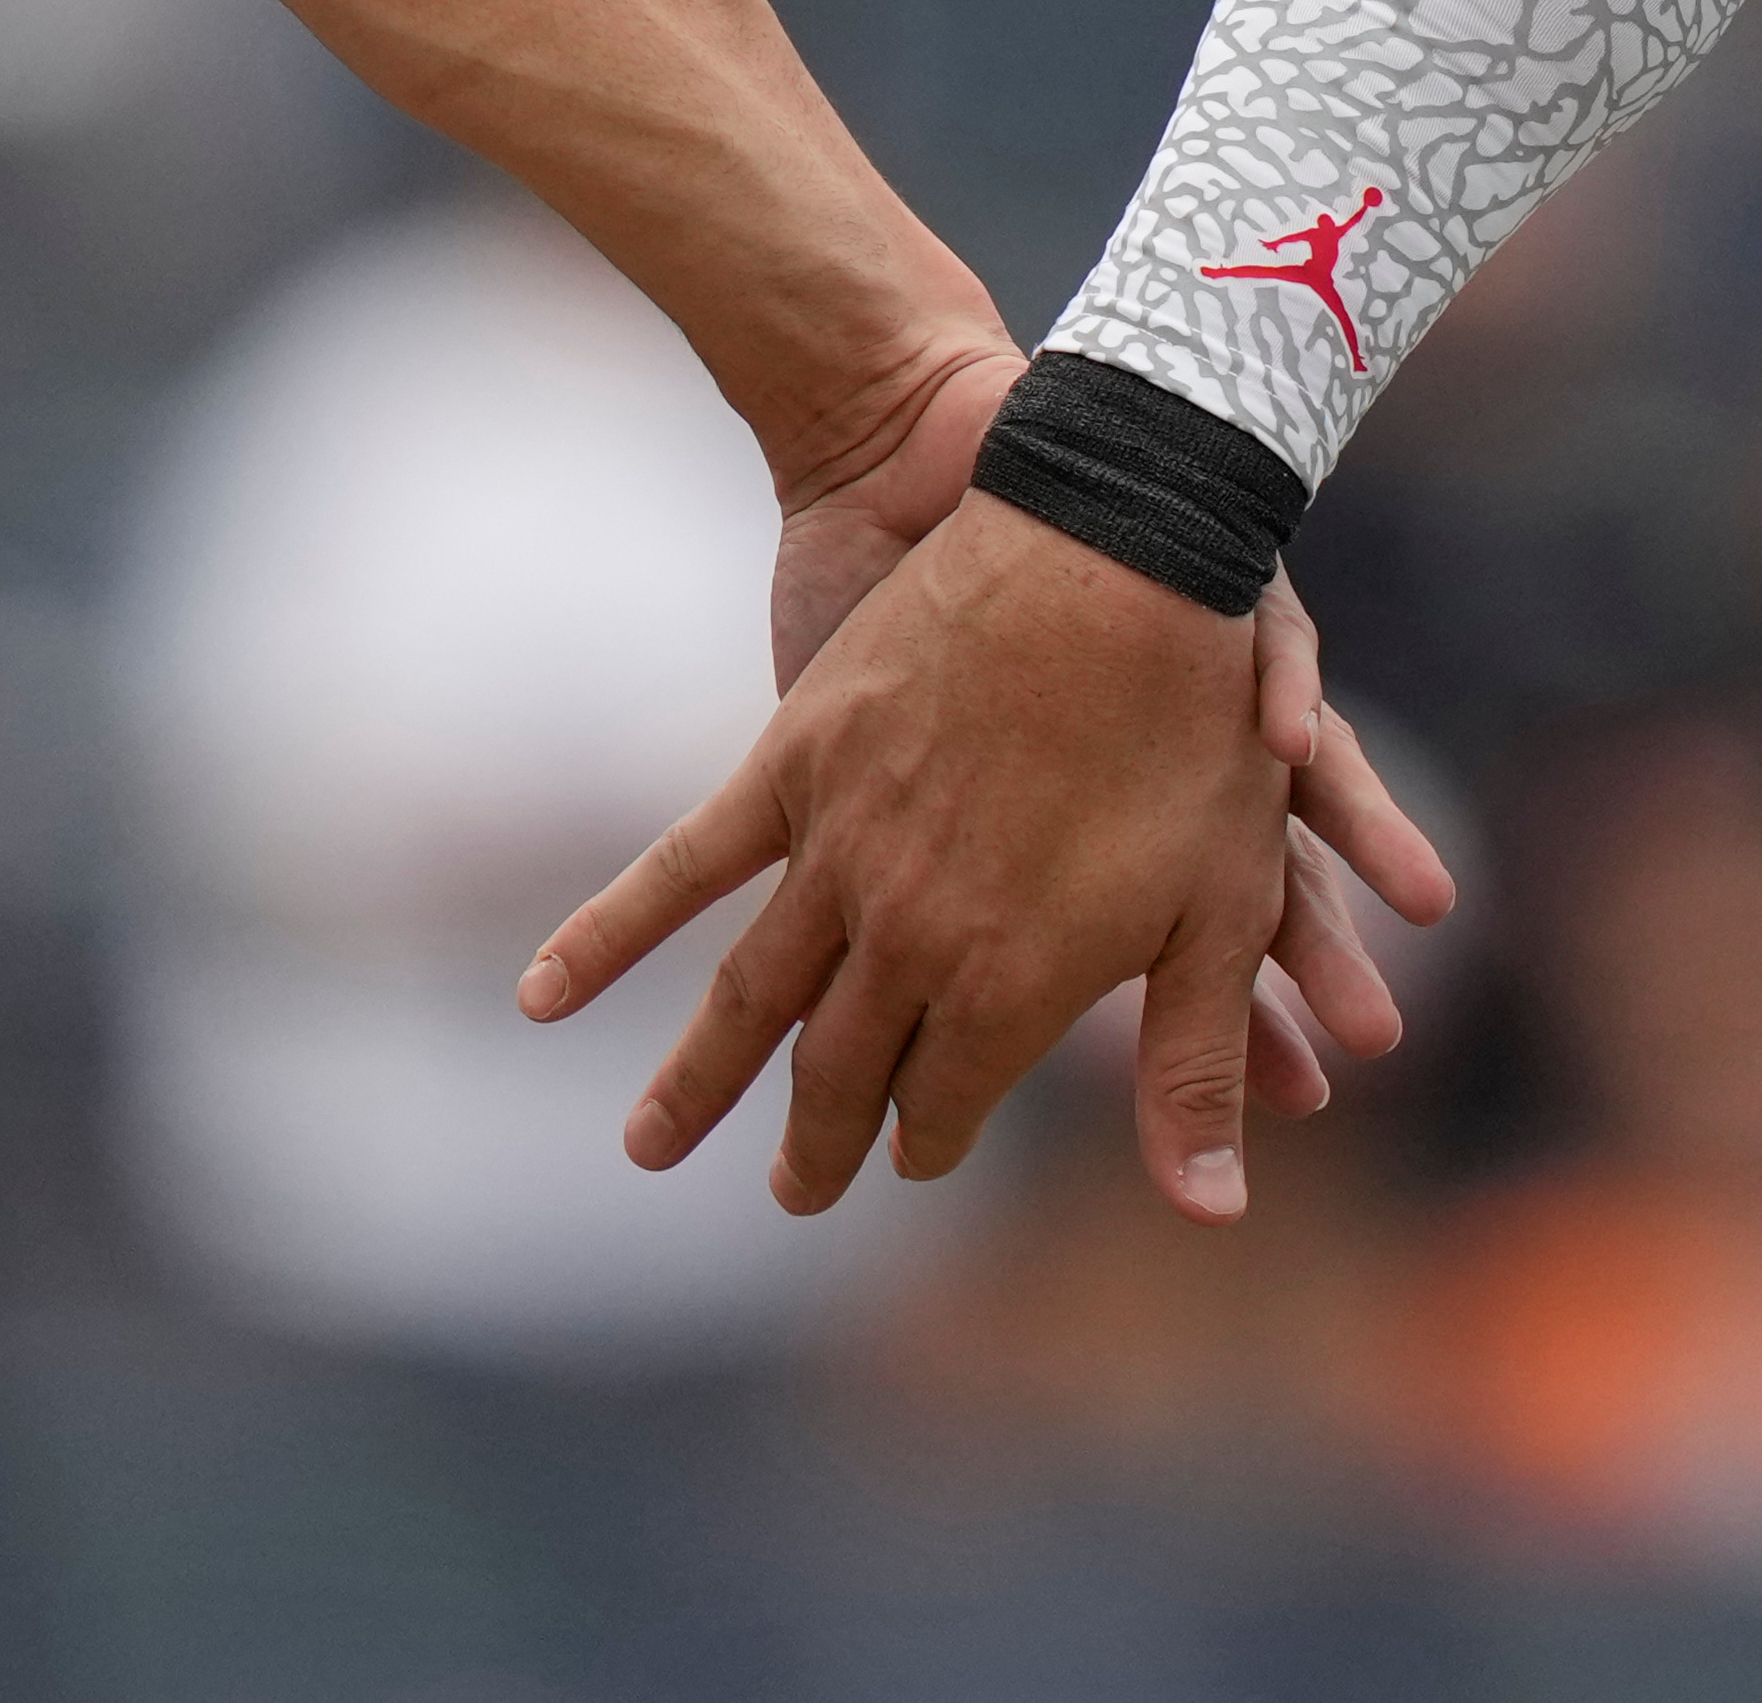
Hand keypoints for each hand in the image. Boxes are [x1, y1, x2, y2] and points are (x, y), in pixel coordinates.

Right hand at [525, 488, 1456, 1218]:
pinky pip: (683, 867)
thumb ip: (1199, 1067)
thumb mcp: (1221, 909)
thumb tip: (1213, 1215)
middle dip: (817, 1140)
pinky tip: (540, 998)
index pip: (945, 1104)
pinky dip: (607, 936)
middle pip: (841, 1067)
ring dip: (698, 1082)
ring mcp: (837, 850)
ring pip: (751, 995)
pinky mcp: (794, 763)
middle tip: (796, 1191)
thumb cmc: (1188, 729)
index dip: (931, 1139)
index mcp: (1008, 985)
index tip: (916, 1158)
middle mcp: (905, 936)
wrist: (1113, 544)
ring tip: (651, 1148)